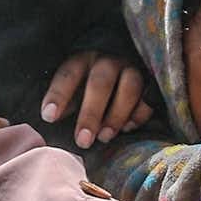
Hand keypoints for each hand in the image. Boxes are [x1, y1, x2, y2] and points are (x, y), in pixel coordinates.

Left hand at [39, 53, 154, 148]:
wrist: (125, 65)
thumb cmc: (91, 82)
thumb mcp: (75, 86)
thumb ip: (66, 101)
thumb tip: (51, 118)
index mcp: (83, 60)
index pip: (68, 75)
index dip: (58, 96)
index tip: (49, 117)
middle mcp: (108, 61)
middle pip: (100, 83)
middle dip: (91, 114)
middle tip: (82, 141)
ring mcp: (132, 68)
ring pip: (128, 88)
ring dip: (116, 116)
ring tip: (104, 137)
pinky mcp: (151, 81)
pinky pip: (148, 98)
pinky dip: (138, 115)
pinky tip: (127, 129)